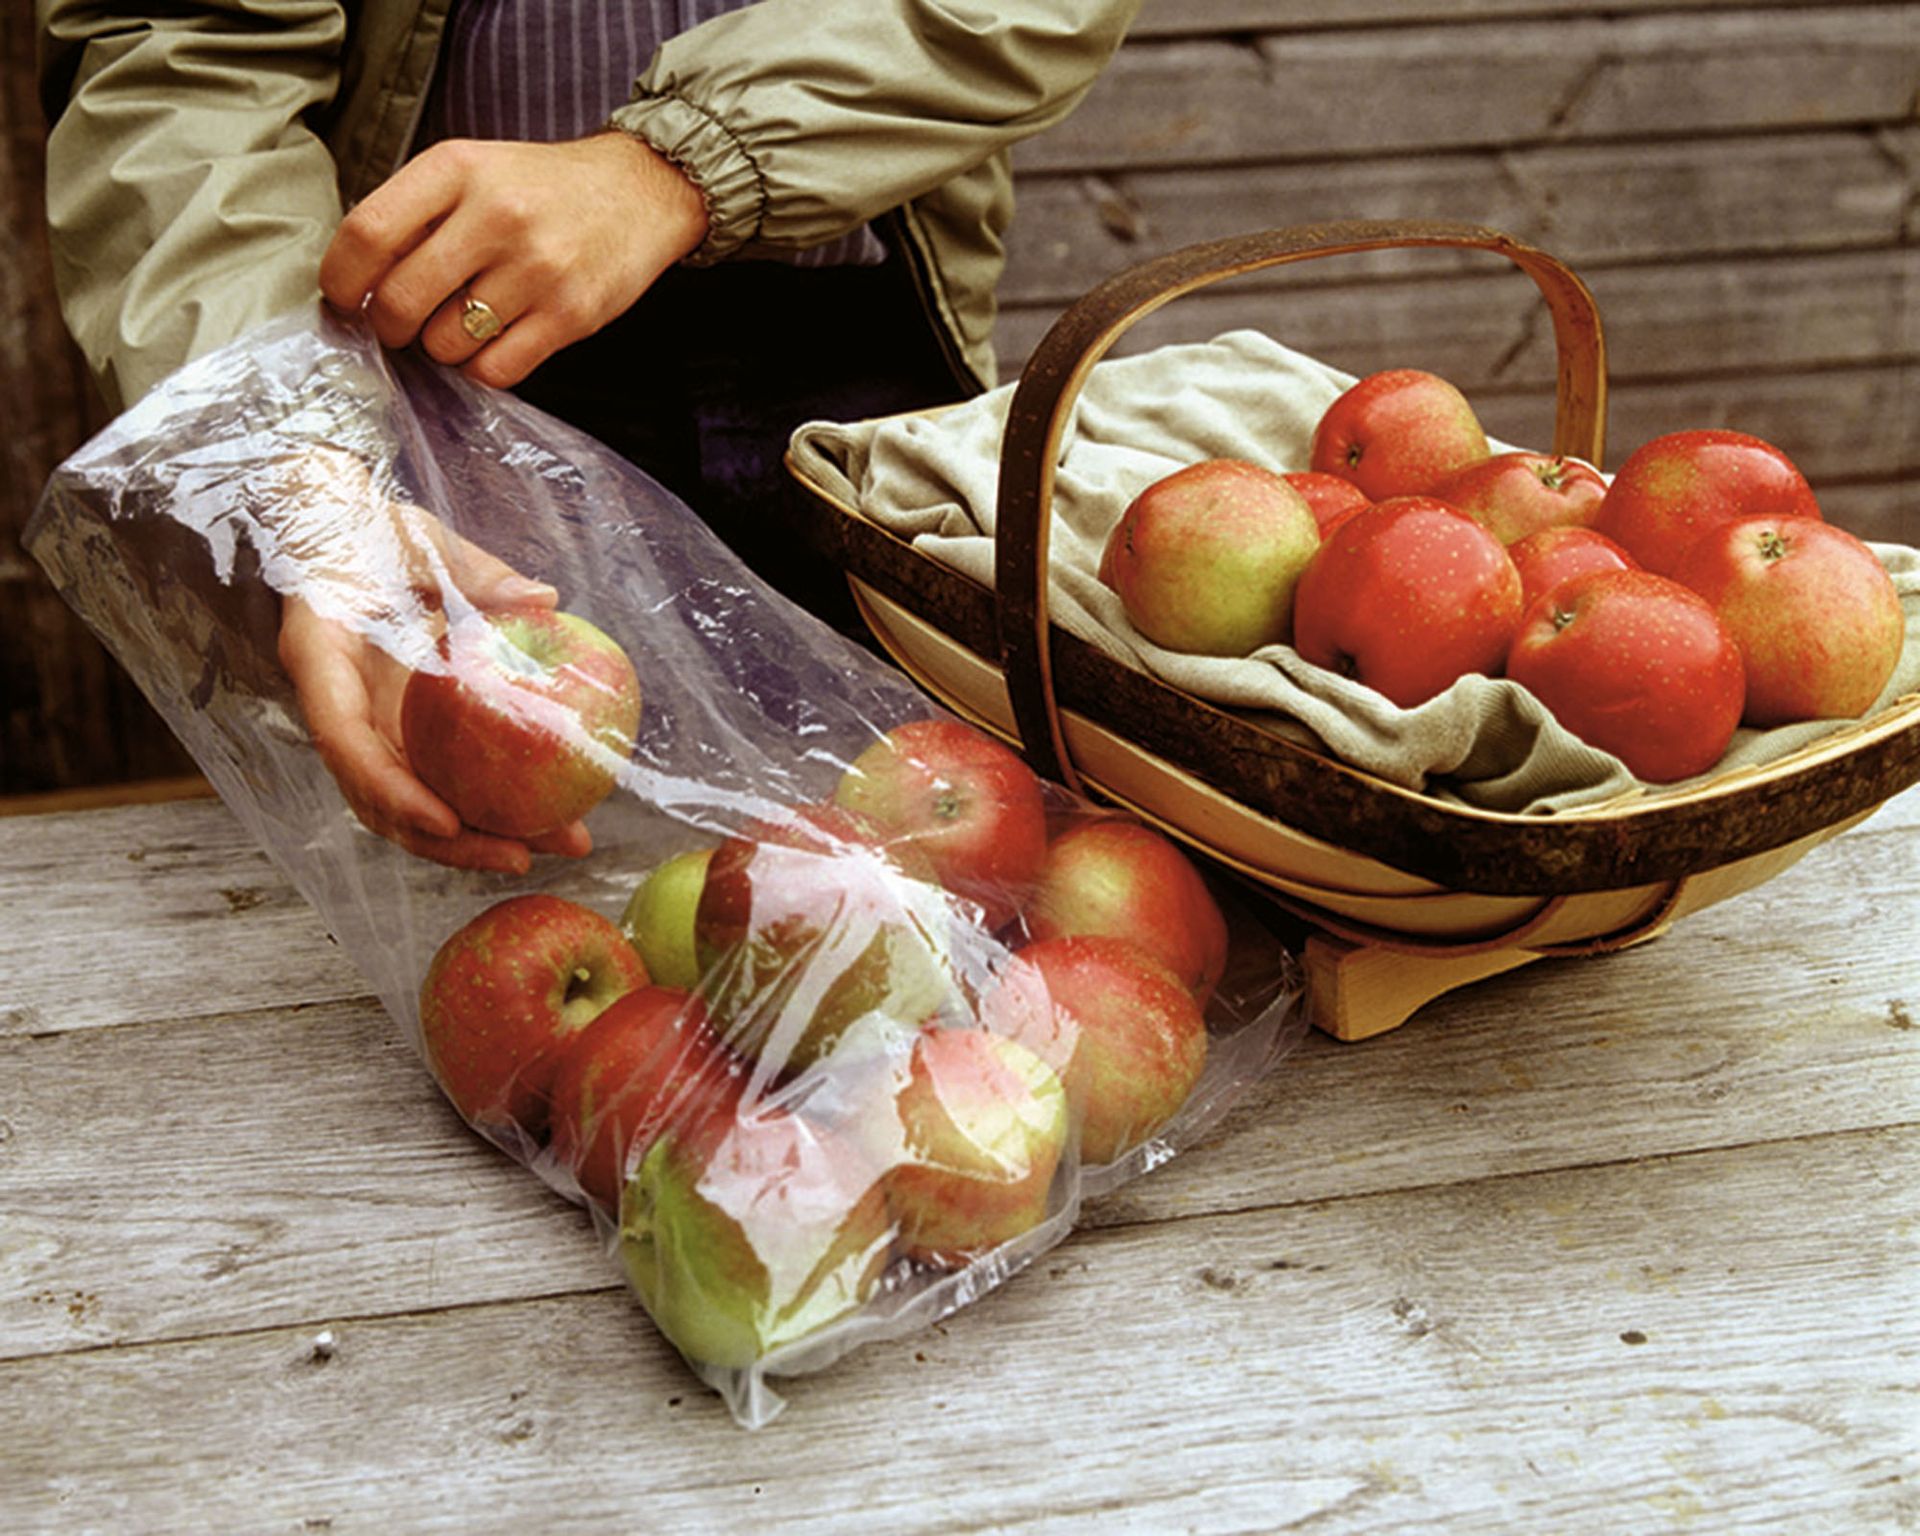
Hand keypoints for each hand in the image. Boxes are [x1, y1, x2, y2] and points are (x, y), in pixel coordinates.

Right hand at [268, 451, 592, 872]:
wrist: (339, 534)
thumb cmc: (372, 531)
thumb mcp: (418, 537)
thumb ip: (473, 571)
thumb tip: (545, 601)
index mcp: (322, 659)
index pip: (345, 742)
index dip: (392, 791)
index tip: (447, 821)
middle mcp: (341, 707)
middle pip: (380, 799)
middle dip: (448, 842)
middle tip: (521, 856)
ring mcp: (367, 725)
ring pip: (411, 802)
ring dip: (480, 834)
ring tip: (558, 841)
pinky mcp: (398, 731)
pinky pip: (439, 776)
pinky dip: (488, 799)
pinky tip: (552, 810)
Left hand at [319, 132, 709, 388]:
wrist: (639, 192)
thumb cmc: (540, 188)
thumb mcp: (472, 170)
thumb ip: (414, 213)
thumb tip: (353, 282)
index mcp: (457, 169)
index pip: (368, 234)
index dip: (340, 280)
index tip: (344, 299)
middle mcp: (497, 215)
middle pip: (400, 300)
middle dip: (388, 326)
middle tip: (400, 323)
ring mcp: (537, 268)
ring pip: (445, 342)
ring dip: (440, 346)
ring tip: (461, 323)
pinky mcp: (571, 314)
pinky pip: (495, 369)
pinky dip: (480, 367)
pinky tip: (490, 344)